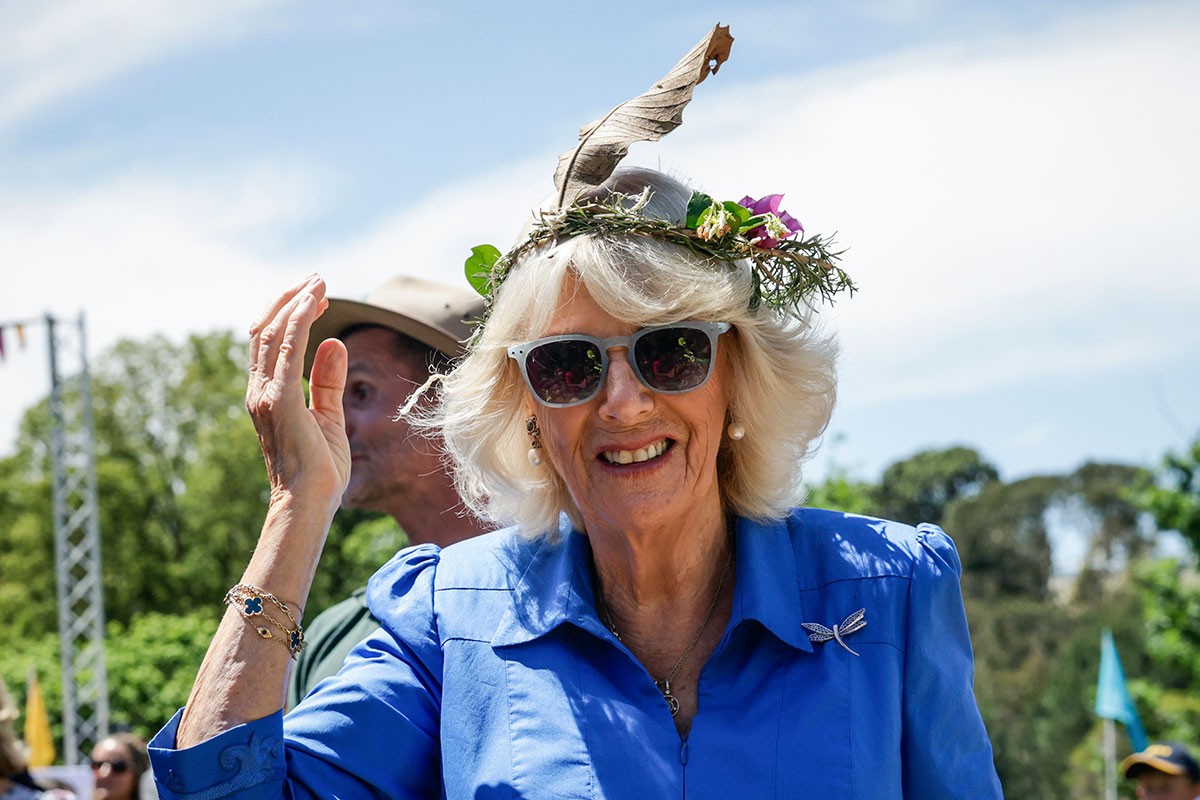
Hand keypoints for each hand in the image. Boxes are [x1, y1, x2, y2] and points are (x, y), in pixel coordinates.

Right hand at [246, 274, 349, 513]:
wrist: (308, 504)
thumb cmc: (319, 471)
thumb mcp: (328, 417)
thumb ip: (327, 381)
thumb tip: (335, 343)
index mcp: (268, 396)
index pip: (270, 343)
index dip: (290, 314)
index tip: (316, 295)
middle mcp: (260, 391)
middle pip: (265, 331)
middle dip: (289, 299)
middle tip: (315, 278)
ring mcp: (266, 396)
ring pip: (272, 334)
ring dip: (295, 303)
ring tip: (317, 282)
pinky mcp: (279, 401)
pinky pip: (287, 351)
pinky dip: (299, 322)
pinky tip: (314, 304)